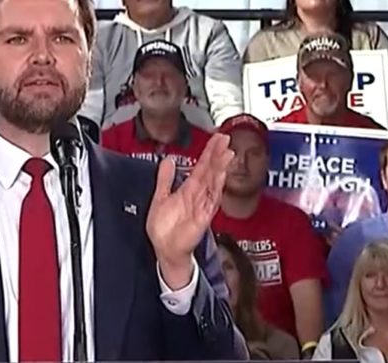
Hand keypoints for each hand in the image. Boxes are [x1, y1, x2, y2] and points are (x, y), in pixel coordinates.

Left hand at [146, 133, 233, 288]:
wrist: (165, 249)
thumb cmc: (166, 228)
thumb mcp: (161, 196)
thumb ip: (165, 178)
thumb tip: (168, 160)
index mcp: (188, 190)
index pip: (201, 167)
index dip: (209, 152)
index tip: (217, 139)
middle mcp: (198, 196)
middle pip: (210, 171)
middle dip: (218, 155)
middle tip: (225, 139)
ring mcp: (202, 206)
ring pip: (213, 183)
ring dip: (220, 168)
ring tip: (226, 152)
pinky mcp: (203, 217)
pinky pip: (211, 200)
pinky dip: (216, 187)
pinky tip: (220, 176)